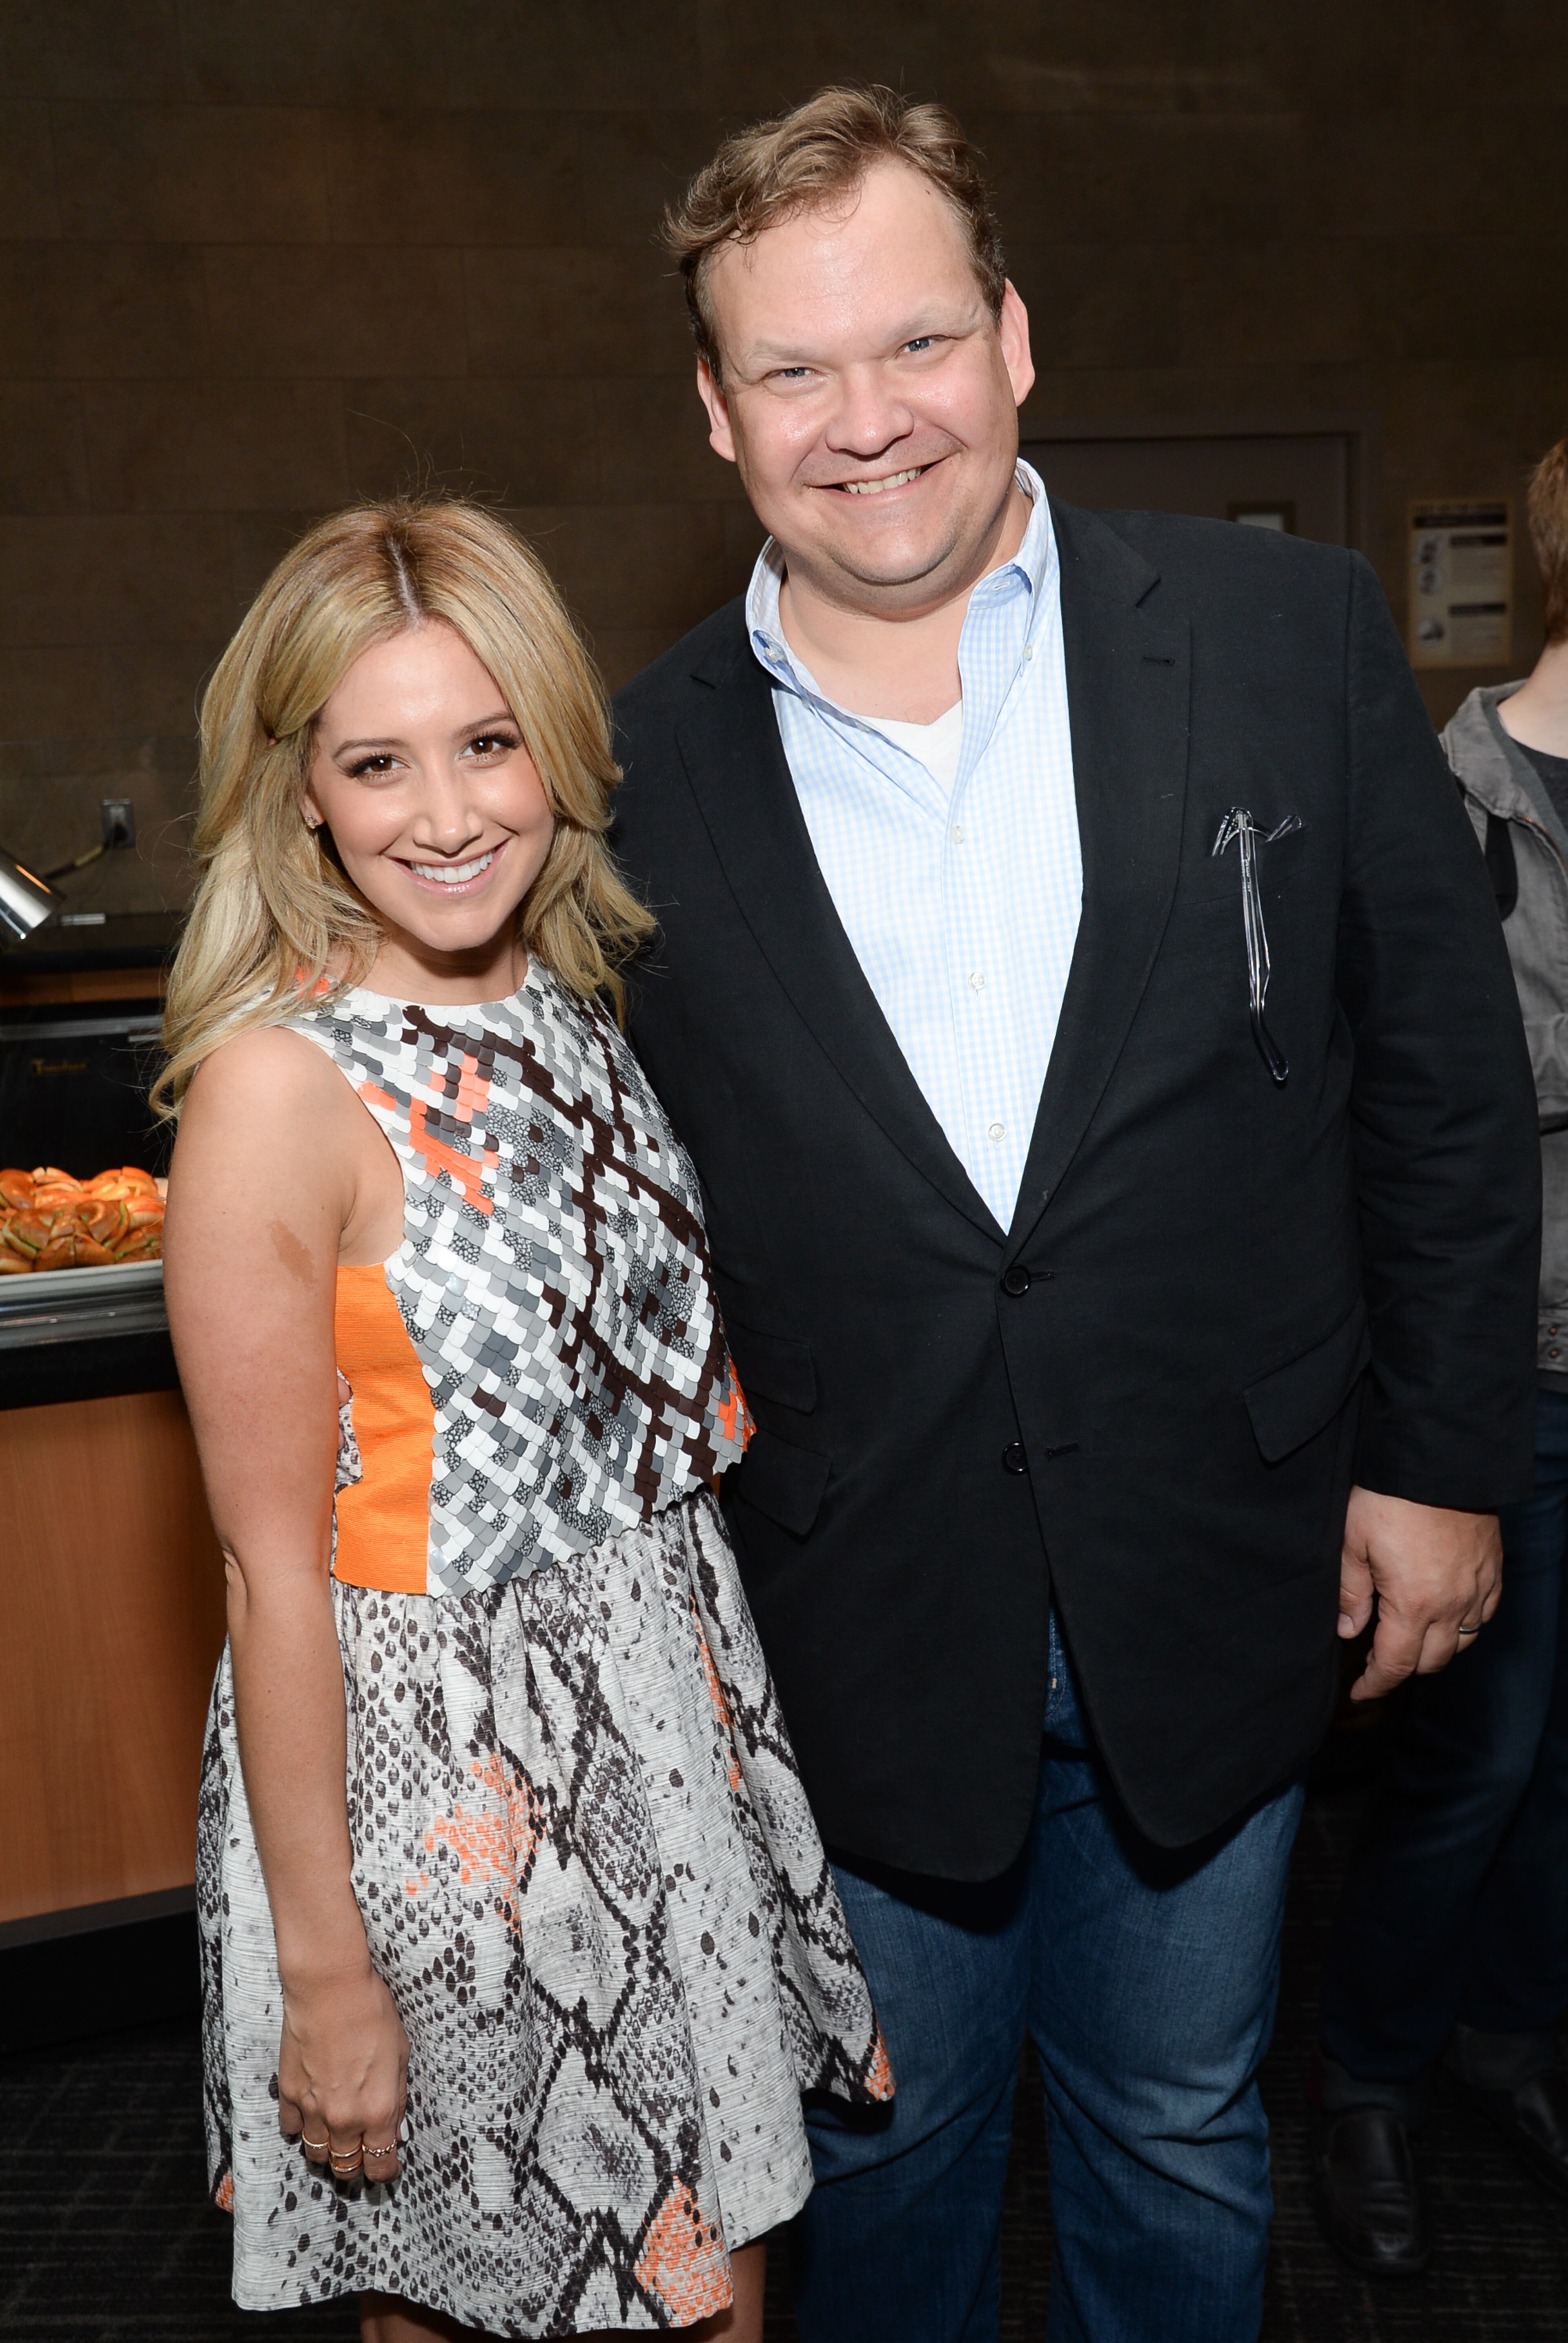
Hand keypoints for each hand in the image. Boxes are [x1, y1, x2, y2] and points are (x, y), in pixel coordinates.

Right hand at [276, 1960, 408, 2183]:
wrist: (331, 1988)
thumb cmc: (372, 2013)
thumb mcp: (401, 2055)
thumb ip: (396, 2097)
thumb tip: (392, 2124)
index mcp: (379, 2111)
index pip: (380, 2165)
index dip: (386, 2171)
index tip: (387, 2168)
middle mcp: (344, 2119)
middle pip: (346, 2166)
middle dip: (355, 2165)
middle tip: (361, 2153)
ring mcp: (313, 2109)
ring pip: (317, 2155)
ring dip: (327, 2151)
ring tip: (336, 2137)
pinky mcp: (289, 2093)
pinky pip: (292, 2128)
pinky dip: (301, 2126)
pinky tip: (311, 2113)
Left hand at [1339, 1485, 1501, 1701]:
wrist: (1439, 1459)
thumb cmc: (1389, 1496)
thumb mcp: (1352, 1542)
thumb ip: (1350, 1592)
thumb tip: (1349, 1631)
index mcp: (1414, 1603)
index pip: (1396, 1664)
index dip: (1376, 1684)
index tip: (1360, 1692)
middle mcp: (1452, 1604)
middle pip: (1431, 1661)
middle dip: (1403, 1668)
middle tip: (1378, 1662)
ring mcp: (1478, 1588)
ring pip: (1462, 1642)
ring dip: (1435, 1649)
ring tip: (1410, 1639)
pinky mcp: (1493, 1569)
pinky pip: (1484, 1614)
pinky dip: (1465, 1625)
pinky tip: (1446, 1615)